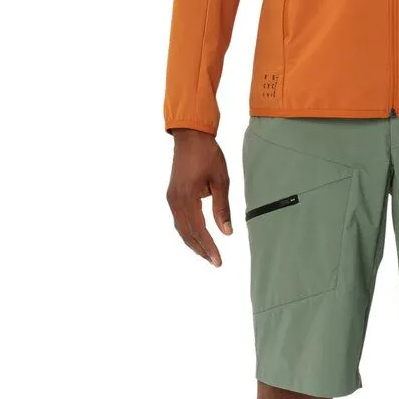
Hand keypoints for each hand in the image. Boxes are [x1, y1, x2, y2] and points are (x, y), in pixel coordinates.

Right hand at [166, 129, 232, 265]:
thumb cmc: (208, 155)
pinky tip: (197, 236)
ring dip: (193, 242)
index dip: (209, 247)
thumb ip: (222, 208)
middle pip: (187, 233)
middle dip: (201, 250)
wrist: (191, 136)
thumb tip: (227, 232)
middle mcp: (175, 200)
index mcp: (188, 197)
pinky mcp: (172, 195)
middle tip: (215, 262)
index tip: (219, 261)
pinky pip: (179, 219)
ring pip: (180, 228)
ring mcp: (171, 198)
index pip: (199, 230)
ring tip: (207, 254)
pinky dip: (188, 231)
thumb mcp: (221, 180)